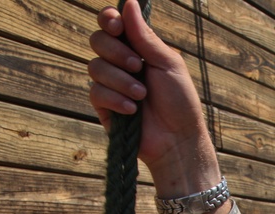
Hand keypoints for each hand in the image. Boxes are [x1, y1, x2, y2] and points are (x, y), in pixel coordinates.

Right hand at [88, 2, 228, 213]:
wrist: (178, 140)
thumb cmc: (180, 102)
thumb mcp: (167, 64)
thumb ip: (145, 36)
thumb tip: (128, 3)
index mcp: (137, 48)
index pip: (112, 23)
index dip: (109, 19)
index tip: (117, 25)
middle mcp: (121, 63)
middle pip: (98, 40)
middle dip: (116, 52)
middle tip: (138, 66)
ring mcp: (111, 84)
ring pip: (95, 66)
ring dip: (120, 80)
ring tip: (142, 95)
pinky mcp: (104, 107)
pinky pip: (96, 92)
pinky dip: (115, 99)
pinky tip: (132, 110)